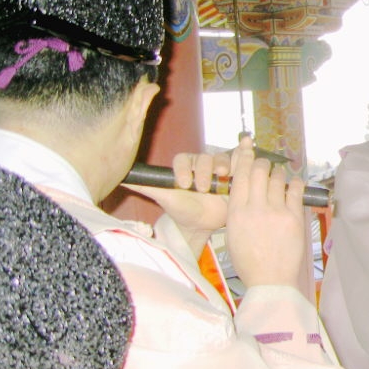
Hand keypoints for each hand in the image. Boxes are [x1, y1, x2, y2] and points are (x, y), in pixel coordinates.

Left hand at [124, 144, 238, 257]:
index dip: (183, 169)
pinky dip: (244, 151)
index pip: (183, 159)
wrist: (202, 223)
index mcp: (184, 165)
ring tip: (223, 176)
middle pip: (204, 158)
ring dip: (223, 165)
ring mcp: (220, 168)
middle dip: (203, 171)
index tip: (183, 184)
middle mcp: (202, 163)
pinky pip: (240, 159)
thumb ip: (145, 187)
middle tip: (202, 188)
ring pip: (222, 158)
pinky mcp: (236, 173)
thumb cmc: (181, 209)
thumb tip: (120, 179)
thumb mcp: (164, 197)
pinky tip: (248, 144)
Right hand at [224, 141, 306, 291]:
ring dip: (279, 173)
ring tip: (280, 176)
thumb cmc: (250, 261)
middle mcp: (254, 207)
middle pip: (259, 170)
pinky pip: (295, 190)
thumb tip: (247, 192)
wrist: (270, 280)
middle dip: (263, 163)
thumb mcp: (233, 234)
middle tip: (267, 164)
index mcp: (235, 212)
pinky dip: (294, 184)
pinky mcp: (294, 217)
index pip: (240, 175)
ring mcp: (275, 211)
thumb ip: (238, 210)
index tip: (248, 147)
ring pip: (278, 178)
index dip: (245, 158)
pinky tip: (294, 184)